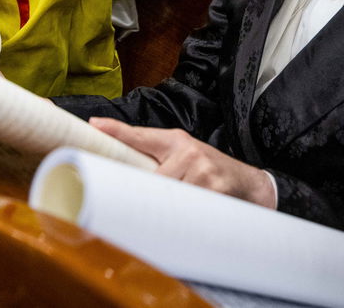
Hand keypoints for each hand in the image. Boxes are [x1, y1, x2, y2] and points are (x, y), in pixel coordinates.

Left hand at [89, 118, 275, 206]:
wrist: (248, 183)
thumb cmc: (209, 168)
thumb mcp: (183, 153)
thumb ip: (153, 153)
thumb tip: (113, 153)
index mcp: (176, 140)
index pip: (140, 135)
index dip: (116, 130)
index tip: (95, 125)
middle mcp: (188, 151)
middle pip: (150, 177)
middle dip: (142, 193)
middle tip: (126, 205)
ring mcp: (201, 171)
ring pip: (166, 194)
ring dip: (163, 208)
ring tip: (167, 213)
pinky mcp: (213, 190)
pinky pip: (185, 208)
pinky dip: (179, 217)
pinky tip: (182, 218)